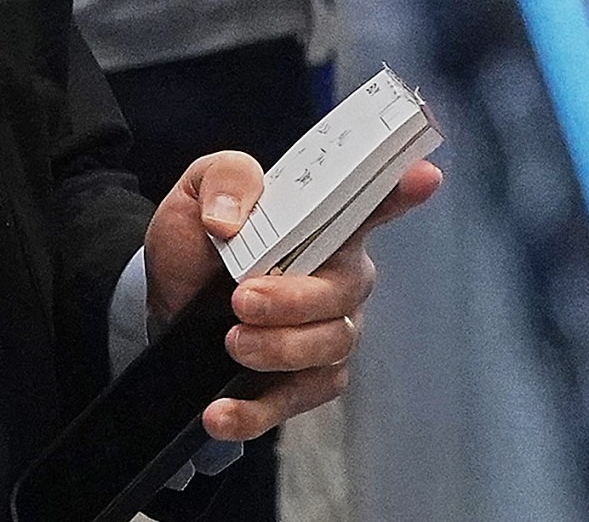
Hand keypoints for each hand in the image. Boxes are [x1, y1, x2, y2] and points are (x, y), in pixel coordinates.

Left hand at [144, 149, 443, 441]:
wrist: (163, 300)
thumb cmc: (196, 240)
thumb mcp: (197, 191)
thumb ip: (224, 181)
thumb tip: (231, 219)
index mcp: (321, 222)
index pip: (370, 203)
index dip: (399, 192)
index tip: (425, 176)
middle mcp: (338, 278)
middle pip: (345, 292)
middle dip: (296, 301)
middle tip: (243, 300)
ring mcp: (328, 332)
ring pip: (330, 348)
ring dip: (278, 349)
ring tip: (232, 342)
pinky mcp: (305, 382)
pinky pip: (296, 400)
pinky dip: (255, 411)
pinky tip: (221, 411)